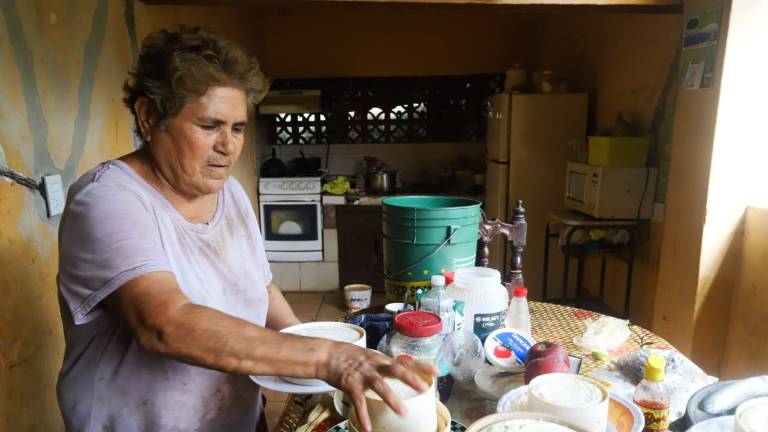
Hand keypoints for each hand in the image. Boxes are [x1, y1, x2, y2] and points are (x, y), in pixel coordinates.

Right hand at [317, 343, 437, 431]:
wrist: (327, 355)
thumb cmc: (350, 358)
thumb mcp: (371, 357)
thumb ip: (384, 366)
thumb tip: (401, 374)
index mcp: (382, 359)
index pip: (405, 361)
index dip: (422, 366)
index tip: (438, 371)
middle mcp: (375, 364)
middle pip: (396, 369)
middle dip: (410, 378)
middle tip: (423, 388)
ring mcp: (363, 373)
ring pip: (380, 385)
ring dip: (391, 399)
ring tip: (403, 412)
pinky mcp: (350, 383)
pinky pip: (358, 401)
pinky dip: (363, 415)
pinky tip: (367, 428)